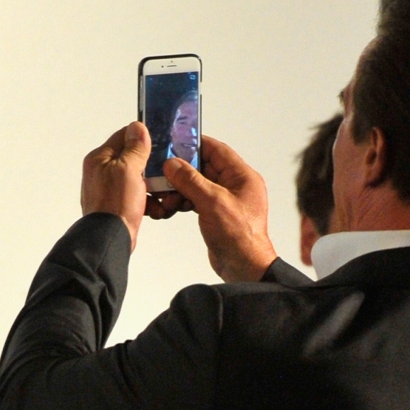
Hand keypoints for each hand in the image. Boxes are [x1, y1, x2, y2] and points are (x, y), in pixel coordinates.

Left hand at [81, 121, 151, 249]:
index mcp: (100, 158)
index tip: (159, 143)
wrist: (109, 239)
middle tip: (162, 173)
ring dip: (153, 186)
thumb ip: (135, 148)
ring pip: (139, 179)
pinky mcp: (118, 205)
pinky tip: (155, 208)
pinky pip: (138, 197)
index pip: (123, 136)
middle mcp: (102, 172)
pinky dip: (149, 201)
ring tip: (161, 194)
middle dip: (151, 167)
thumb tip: (138, 128)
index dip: (143, 139)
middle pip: (134, 159)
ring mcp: (110, 189)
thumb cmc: (114, 205)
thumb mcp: (128, 169)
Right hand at [163, 135, 277, 281]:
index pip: (217, 150)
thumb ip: (191, 180)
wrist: (244, 268)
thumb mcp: (213, 202)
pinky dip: (184, 200)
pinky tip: (172, 206)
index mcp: (243, 177)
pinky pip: (197, 200)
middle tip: (165, 173)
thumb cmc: (240, 237)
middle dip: (183, 171)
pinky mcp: (217, 214)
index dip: (196, 144)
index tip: (176, 141)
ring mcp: (226, 201)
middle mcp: (236, 186)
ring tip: (167, 195)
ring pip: (198, 185)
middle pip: (205, 167)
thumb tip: (173, 164)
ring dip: (181, 188)